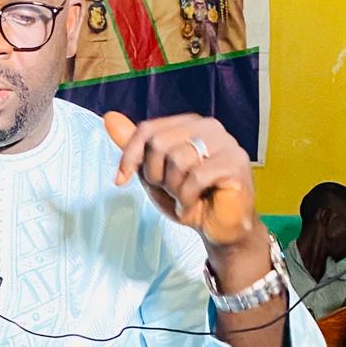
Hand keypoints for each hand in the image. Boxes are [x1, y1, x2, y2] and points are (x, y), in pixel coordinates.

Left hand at [104, 111, 253, 246]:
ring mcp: (226, 143)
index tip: (122, 180)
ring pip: (178, 159)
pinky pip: (197, 177)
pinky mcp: (235, 163)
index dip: (130, 157)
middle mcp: (209, 126)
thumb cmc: (189, 199)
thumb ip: (135, 147)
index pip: (147, 129)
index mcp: (189, 124)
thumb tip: (109, 117)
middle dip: (156, 175)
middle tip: (170, 191)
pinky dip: (188, 197)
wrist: (219, 229)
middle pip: (159, 142)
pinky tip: (194, 205)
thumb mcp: (153, 173)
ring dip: (174, 189)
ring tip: (185, 198)